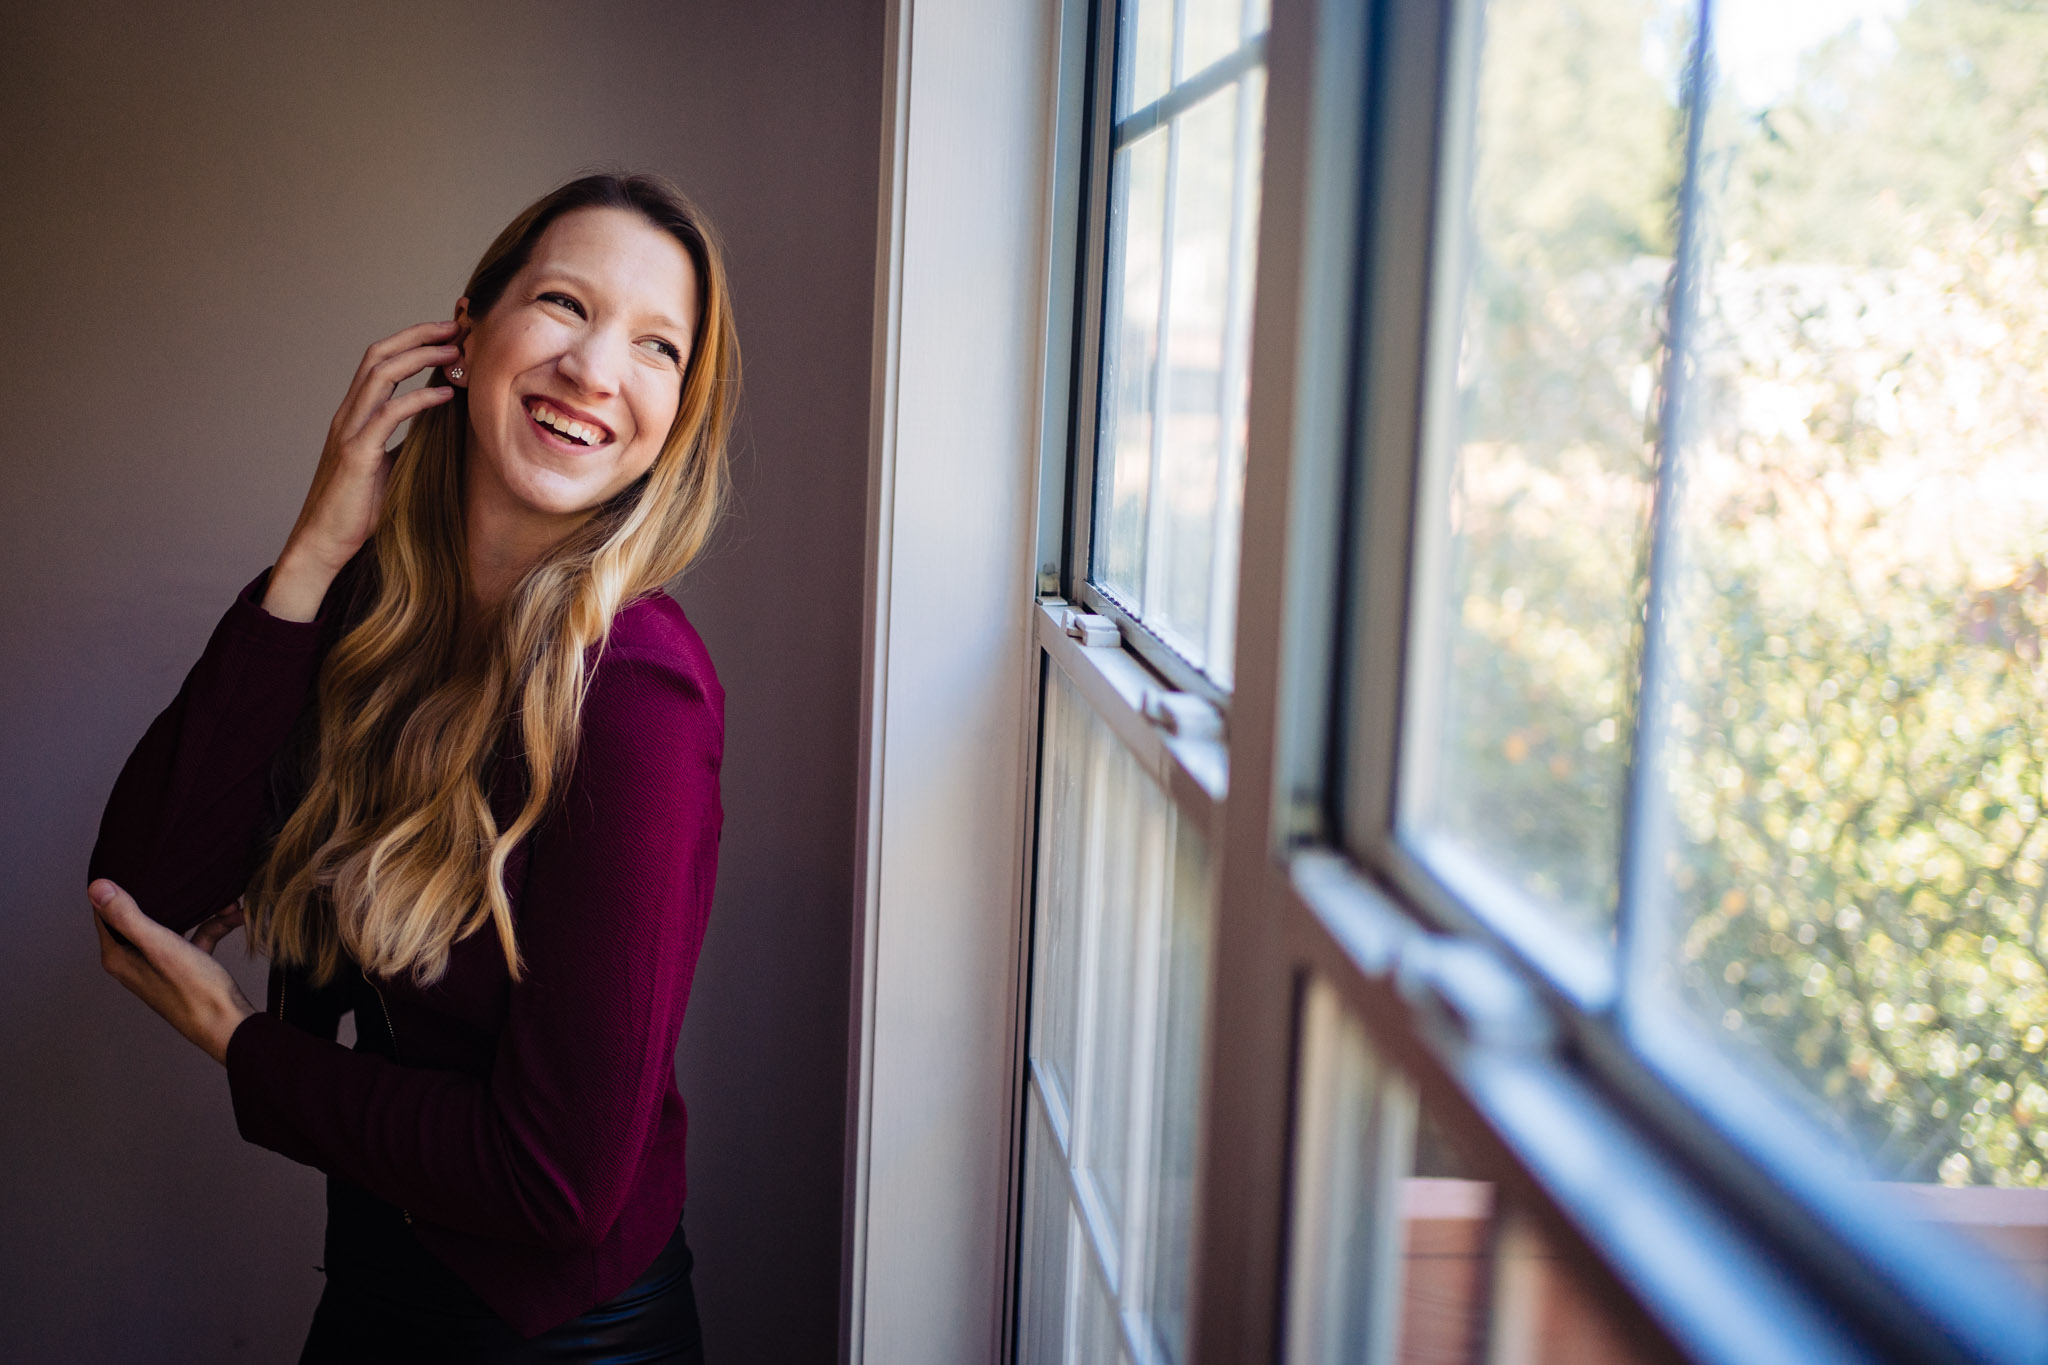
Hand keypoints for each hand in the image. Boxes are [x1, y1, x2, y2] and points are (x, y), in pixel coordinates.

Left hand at [90, 880, 257, 1065]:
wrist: (228, 1025)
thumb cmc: (193, 990)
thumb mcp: (160, 945)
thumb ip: (128, 916)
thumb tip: (95, 886)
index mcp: (120, 956)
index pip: (105, 913)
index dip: (115, 888)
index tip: (132, 863)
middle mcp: (135, 961)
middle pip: (140, 916)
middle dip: (162, 893)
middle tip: (174, 869)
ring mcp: (161, 965)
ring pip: (173, 924)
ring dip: (198, 909)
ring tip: (222, 897)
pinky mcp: (186, 968)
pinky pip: (196, 937)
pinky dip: (214, 925)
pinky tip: (236, 916)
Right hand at [264, 319, 461, 621]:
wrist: (324, 541)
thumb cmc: (358, 509)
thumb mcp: (389, 467)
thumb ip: (407, 443)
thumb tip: (440, 431)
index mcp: (354, 415)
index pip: (379, 362)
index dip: (411, 341)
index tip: (448, 332)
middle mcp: (348, 414)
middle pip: (379, 355)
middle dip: (418, 335)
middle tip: (457, 327)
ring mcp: (349, 431)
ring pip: (380, 374)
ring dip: (421, 356)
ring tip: (456, 351)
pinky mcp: (356, 454)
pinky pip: (389, 414)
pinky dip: (419, 399)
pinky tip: (446, 394)